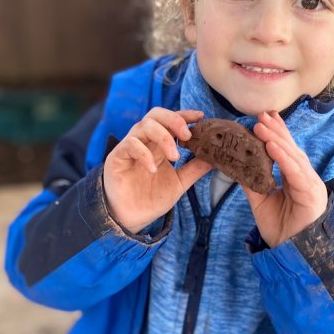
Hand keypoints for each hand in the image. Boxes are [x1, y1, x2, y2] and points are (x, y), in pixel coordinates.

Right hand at [102, 108, 212, 233]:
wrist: (132, 218)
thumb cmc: (152, 198)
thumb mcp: (179, 182)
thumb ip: (195, 169)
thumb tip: (216, 157)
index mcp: (158, 145)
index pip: (170, 121)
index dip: (184, 115)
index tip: (201, 117)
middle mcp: (144, 142)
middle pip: (155, 115)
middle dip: (174, 120)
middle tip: (188, 135)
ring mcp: (130, 147)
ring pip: (144, 125)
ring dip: (163, 137)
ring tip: (175, 157)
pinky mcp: (117, 157)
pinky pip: (130, 145)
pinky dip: (144, 154)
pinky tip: (153, 169)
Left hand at [245, 110, 328, 246]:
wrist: (293, 253)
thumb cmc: (282, 229)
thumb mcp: (262, 202)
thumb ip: (252, 183)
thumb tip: (236, 166)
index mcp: (295, 179)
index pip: (285, 151)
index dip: (276, 134)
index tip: (263, 119)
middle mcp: (305, 178)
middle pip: (290, 149)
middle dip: (276, 131)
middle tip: (261, 114)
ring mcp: (310, 184)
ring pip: (293, 156)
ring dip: (277, 140)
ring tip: (262, 125)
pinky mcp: (312, 192)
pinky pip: (296, 171)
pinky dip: (284, 158)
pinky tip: (272, 146)